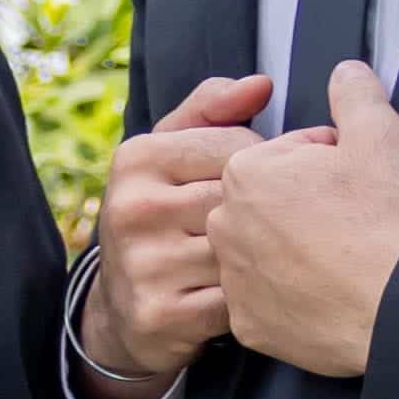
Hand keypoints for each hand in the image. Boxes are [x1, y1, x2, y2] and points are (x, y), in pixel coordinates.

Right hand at [67, 69, 270, 398]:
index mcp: (137, 158)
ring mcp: (144, 264)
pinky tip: (251, 294)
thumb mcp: (170, 155)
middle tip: (276, 226)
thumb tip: (259, 84)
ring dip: (267, 258)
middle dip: (271, 214)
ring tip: (265, 260)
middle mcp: (132, 209)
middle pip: (244, 199)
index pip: (241, 147)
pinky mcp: (160, 314)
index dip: (270, 166)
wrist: (123, 308)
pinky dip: (254, 300)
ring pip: (246, 250)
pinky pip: (239, 300)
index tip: (268, 183)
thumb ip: (212, 110)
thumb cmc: (162, 218)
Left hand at [210, 61, 398, 381]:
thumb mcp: (381, 136)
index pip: (288, 155)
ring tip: (347, 258)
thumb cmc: (390, 217)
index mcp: (246, 172)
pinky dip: (296, 297)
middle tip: (355, 221)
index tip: (357, 182)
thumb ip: (356, 95)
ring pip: (267, 252)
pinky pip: (269, 303)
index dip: (331, 164)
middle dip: (307, 206)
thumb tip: (345, 71)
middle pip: (271, 204)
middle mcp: (225, 225)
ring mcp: (233, 279)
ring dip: (299, 251)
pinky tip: (331, 293)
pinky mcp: (249, 324)